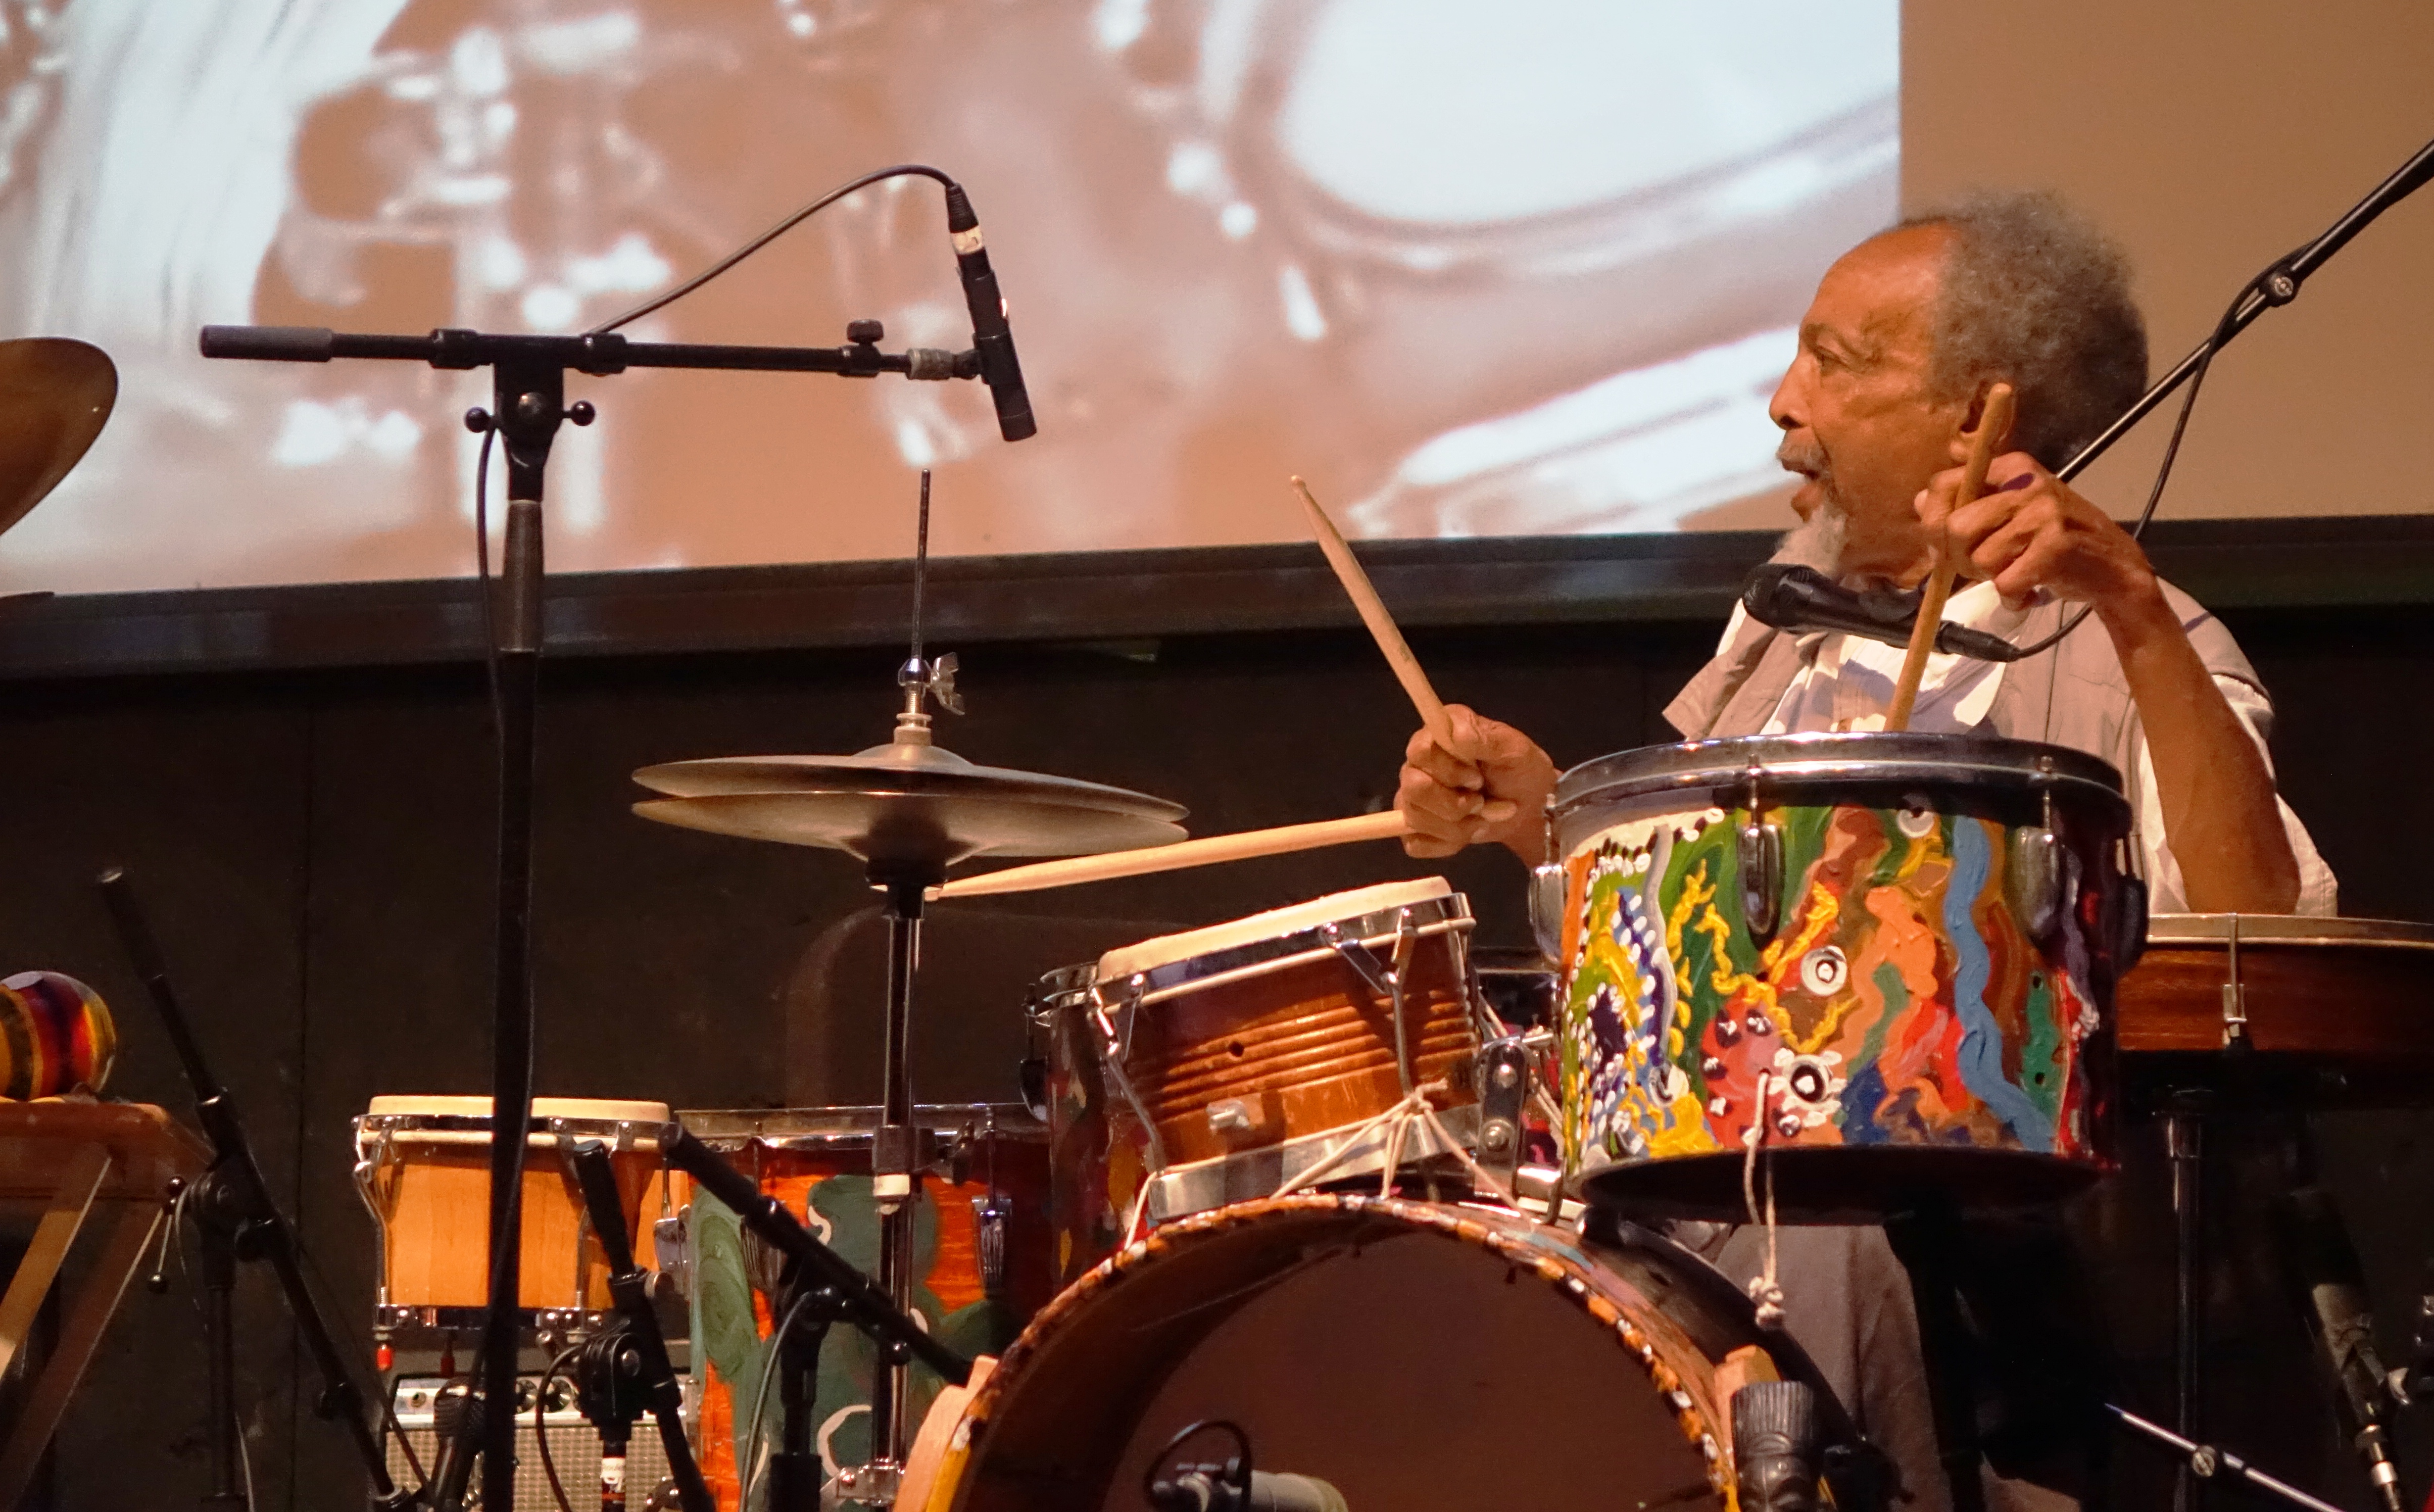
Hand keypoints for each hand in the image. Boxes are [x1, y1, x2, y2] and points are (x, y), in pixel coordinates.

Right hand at [1394, 704, 1556, 860]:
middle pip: (1413, 788)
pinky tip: (1467, 832)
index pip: (1420, 753)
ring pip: (1415, 819)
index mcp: (1437, 738)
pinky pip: (1416, 844)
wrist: (1528, 807)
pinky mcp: (1415, 828)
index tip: (1477, 779)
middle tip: (1481, 803)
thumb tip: (1457, 735)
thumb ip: (1486, 738)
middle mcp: (1418, 765)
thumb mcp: (1514, 749)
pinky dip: (1447, 844)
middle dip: (1453, 804)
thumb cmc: (1519, 772)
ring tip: (1483, 818)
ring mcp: (1413, 798)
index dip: (1448, 771)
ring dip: (1457, 827)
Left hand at [1917, 450, 2165, 627]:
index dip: (1933, 523)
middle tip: (1984, 568)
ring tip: (2016, 575)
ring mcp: (2044, 513)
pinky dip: (2012, 598)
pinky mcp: (2056, 545)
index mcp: (2010, 467)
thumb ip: (1967, 504)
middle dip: (1959, 558)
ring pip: (1980, 559)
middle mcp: (2026, 483)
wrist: (2113, 565)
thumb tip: (1920, 501)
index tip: (1946, 544)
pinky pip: (2006, 582)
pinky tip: (2030, 591)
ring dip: (1991, 579)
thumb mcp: (2011, 511)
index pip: (1943, 486)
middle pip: (1955, 527)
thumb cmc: (2053, 539)